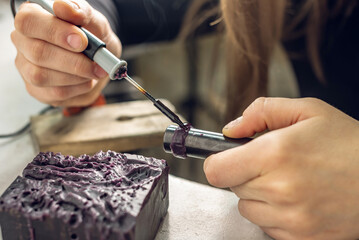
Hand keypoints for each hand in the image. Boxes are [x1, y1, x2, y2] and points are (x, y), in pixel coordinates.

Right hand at [11, 0, 121, 106]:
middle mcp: (24, 42)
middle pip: (37, 53)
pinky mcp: (38, 89)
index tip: (82, 41)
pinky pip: (54, 93)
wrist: (102, 58)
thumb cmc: (92, 35)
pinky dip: (77, 88)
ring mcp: (27, 67)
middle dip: (73, 61)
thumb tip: (63, 8)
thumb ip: (80, 12)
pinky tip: (87, 80)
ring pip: (42, 76)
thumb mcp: (93, 20)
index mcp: (33, 18)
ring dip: (76, 76)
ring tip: (94, 71)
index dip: (55, 32)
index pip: (29, 22)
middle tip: (97, 63)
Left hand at [204, 97, 358, 239]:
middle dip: (244, 173)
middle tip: (271, 164)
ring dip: (258, 196)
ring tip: (287, 181)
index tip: (227, 158)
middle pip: (231, 187)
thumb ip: (262, 111)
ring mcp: (291, 218)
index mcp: (275, 153)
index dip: (217, 161)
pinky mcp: (301, 238)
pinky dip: (274, 214)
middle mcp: (279, 189)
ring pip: (247, 209)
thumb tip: (231, 128)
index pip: (215, 170)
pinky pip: (267, 227)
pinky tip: (297, 199)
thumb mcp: (308, 111)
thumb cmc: (349, 144)